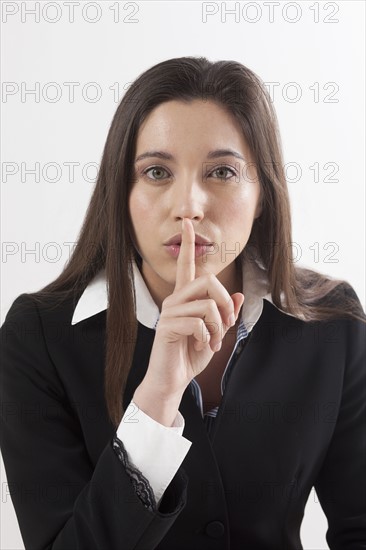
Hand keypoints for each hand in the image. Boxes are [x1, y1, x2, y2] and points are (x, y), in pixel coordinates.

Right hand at [142, 217, 243, 398]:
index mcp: (186, 298)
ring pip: (207, 304)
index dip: (187, 244)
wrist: (173, 379)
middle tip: (227, 325)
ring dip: (218, 327)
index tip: (187, 224)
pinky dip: (208, 337)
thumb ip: (226, 314)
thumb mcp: (216, 333)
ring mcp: (170, 312)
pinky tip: (201, 346)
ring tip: (214, 341)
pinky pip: (198, 323)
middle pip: (208, 281)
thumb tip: (238, 294)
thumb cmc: (191, 355)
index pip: (186, 266)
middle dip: (225, 303)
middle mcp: (175, 300)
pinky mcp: (167, 327)